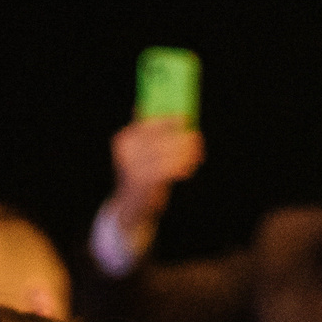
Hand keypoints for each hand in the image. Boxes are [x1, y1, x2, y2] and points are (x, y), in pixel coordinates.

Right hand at [106, 117, 204, 232]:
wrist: (131, 208)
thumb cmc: (141, 175)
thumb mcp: (139, 153)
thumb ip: (148, 133)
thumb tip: (168, 113)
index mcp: (124, 140)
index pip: (150, 124)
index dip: (169, 120)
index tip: (186, 119)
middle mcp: (127, 153)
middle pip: (162, 138)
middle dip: (182, 137)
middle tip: (197, 137)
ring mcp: (135, 168)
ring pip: (169, 153)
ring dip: (187, 152)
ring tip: (197, 153)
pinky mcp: (146, 183)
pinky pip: (171, 169)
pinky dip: (184, 166)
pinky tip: (190, 167)